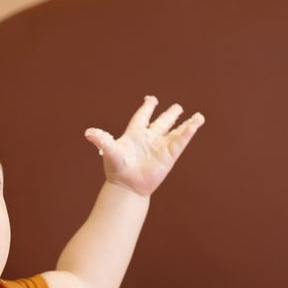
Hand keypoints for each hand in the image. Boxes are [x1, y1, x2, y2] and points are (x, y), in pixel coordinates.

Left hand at [84, 96, 203, 196]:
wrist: (127, 187)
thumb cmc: (116, 169)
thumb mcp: (110, 151)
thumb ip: (102, 140)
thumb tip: (88, 132)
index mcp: (135, 134)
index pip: (142, 116)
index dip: (147, 108)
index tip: (151, 100)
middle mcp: (149, 139)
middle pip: (162, 123)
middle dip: (169, 115)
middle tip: (178, 107)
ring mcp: (160, 147)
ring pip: (175, 132)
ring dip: (186, 124)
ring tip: (199, 116)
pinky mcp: (169, 156)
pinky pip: (180, 141)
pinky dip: (188, 132)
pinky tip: (196, 123)